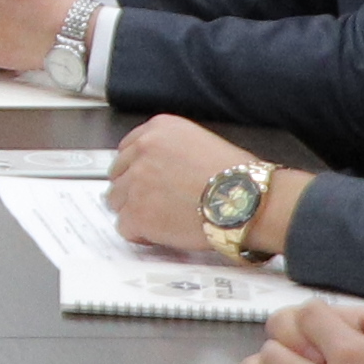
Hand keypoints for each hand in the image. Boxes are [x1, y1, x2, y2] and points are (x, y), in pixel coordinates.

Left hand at [106, 111, 278, 261]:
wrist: (246, 201)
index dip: (135, 170)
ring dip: (135, 212)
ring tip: (162, 219)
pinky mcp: (137, 213)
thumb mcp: (201, 143)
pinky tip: (160, 233)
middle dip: (133, 191)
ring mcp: (137, 182)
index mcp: (158, 130)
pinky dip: (139, 234)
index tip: (142, 181)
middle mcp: (142, 151)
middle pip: (118, 176)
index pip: (126, 150)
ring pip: (117, 202)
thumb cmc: (238, 178)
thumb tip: (157, 171)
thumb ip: (170, 151)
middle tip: (154, 205)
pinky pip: (124, 227)